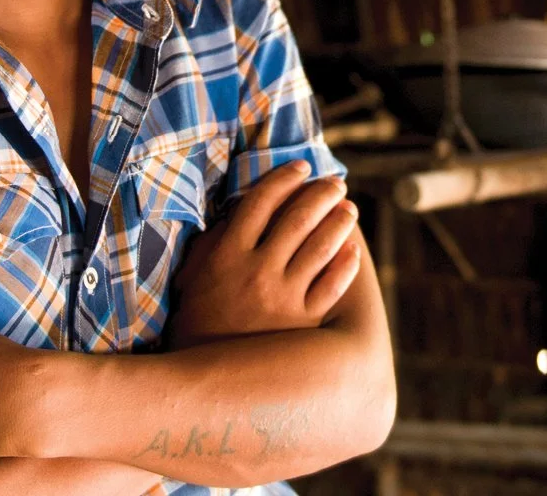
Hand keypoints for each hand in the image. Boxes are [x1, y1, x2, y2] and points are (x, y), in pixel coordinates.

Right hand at [165, 161, 362, 349]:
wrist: (204, 379)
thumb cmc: (198, 321)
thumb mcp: (195, 275)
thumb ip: (214, 242)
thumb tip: (236, 210)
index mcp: (226, 254)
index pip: (261, 201)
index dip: (284, 178)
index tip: (301, 166)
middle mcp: (257, 270)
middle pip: (298, 218)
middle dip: (321, 193)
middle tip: (336, 183)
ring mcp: (282, 297)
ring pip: (321, 247)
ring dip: (340, 222)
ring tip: (348, 209)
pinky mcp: (302, 323)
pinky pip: (332, 286)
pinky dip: (346, 265)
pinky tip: (352, 251)